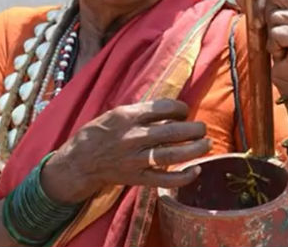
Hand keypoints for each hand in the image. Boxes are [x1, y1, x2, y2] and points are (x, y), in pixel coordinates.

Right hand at [41, 99, 210, 203]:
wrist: (80, 162)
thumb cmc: (100, 132)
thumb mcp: (117, 113)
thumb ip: (144, 111)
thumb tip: (173, 109)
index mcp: (128, 116)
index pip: (163, 108)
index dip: (180, 108)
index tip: (185, 111)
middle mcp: (133, 138)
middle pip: (173, 132)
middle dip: (194, 129)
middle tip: (203, 128)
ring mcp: (135, 160)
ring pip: (172, 155)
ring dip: (194, 149)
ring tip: (207, 143)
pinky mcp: (137, 178)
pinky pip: (165, 180)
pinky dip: (183, 177)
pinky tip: (196, 169)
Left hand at [236, 0, 287, 96]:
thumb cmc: (284, 50)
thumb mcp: (268, 24)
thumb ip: (256, 7)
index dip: (262, 5)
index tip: (267, 23)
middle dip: (266, 18)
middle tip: (277, 36)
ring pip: (274, 17)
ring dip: (271, 35)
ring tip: (283, 46)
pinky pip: (277, 33)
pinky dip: (274, 45)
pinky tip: (285, 53)